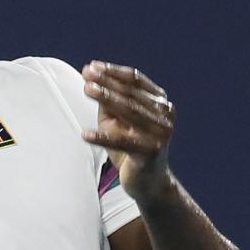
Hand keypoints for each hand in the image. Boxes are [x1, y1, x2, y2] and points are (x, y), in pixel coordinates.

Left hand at [81, 61, 175, 202]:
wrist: (149, 182)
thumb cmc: (130, 148)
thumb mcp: (117, 121)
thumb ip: (108, 103)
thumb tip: (91, 79)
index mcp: (160, 102)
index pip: (135, 80)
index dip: (113, 72)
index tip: (91, 67)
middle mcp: (166, 114)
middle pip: (132, 93)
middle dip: (107, 82)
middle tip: (87, 76)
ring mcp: (161, 133)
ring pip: (130, 111)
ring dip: (106, 98)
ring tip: (86, 90)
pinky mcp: (152, 152)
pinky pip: (123, 142)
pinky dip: (102, 138)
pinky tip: (84, 134)